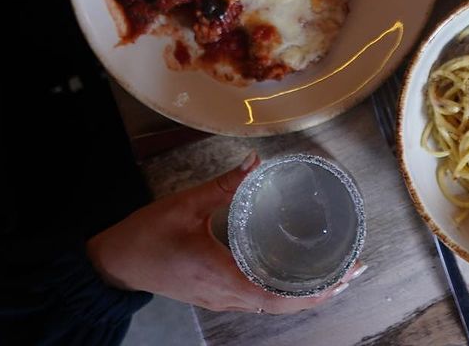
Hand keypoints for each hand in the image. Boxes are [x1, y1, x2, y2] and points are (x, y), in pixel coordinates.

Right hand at [85, 153, 360, 313]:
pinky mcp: (214, 293)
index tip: (345, 274)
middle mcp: (225, 294)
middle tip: (354, 271)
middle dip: (322, 292)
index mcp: (222, 275)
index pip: (278, 295)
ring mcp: (219, 298)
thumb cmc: (146, 236)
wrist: (114, 263)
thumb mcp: (185, 204)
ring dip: (304, 295)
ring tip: (334, 275)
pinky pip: (257, 301)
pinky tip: (294, 278)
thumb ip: (223, 185)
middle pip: (282, 305)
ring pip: (271, 307)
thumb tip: (255, 162)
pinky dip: (283, 294)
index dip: (316, 289)